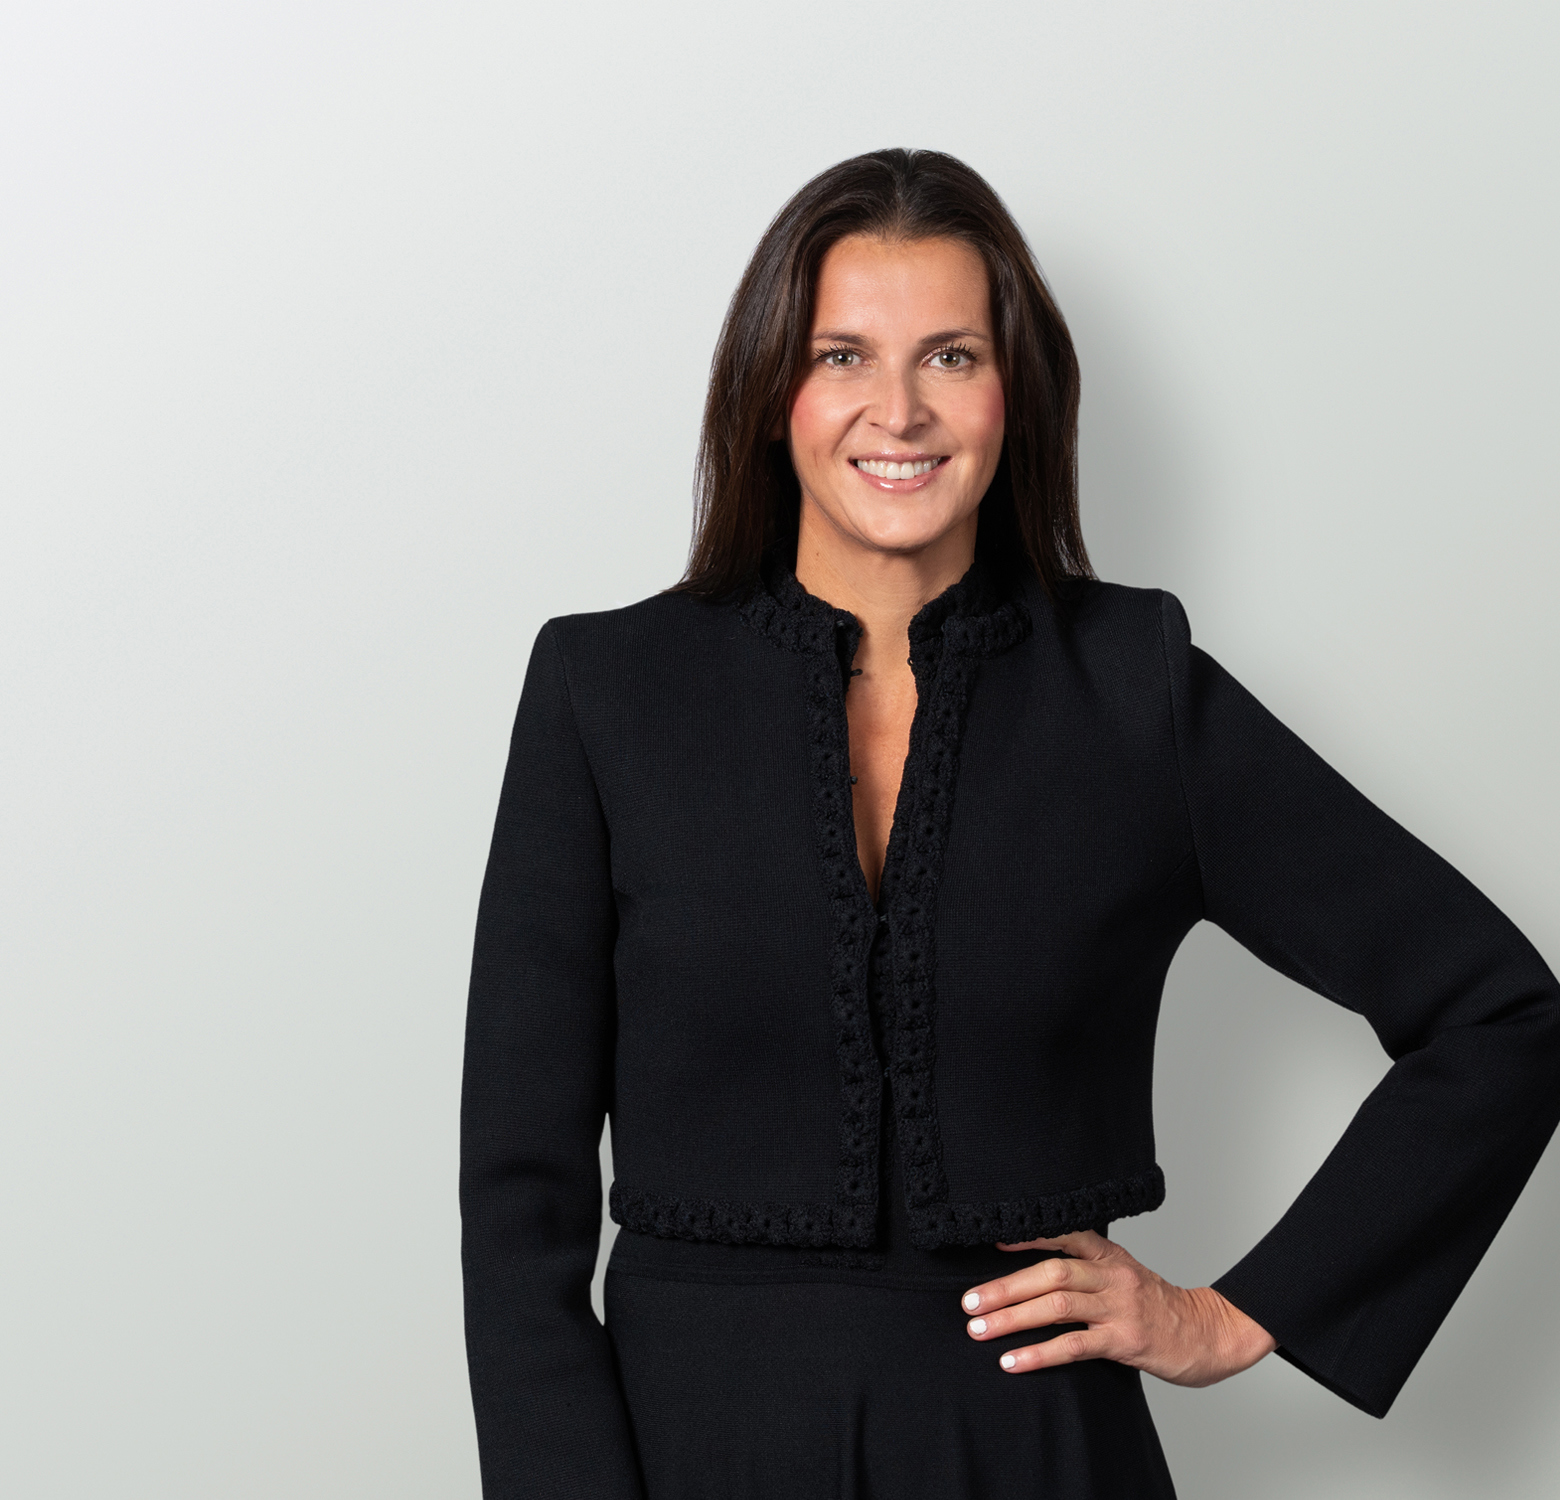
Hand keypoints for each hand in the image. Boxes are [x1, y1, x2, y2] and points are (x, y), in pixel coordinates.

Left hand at [958, 1229, 1275, 1384]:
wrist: (1209, 1333)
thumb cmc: (1157, 1306)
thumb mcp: (1123, 1275)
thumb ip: (1087, 1269)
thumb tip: (1033, 1271)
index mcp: (1109, 1255)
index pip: (1063, 1235)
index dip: (1026, 1236)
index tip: (991, 1239)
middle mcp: (1112, 1275)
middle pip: (1051, 1273)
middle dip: (1005, 1287)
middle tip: (969, 1302)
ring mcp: (1120, 1308)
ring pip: (1057, 1307)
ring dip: (1013, 1318)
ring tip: (979, 1329)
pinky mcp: (1125, 1341)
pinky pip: (1074, 1346)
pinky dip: (1039, 1354)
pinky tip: (1013, 1361)